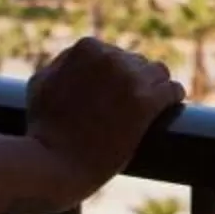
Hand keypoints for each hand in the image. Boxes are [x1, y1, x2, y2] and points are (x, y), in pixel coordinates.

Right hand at [20, 36, 183, 192]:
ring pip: (159, 74)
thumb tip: (81, 56)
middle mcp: (111, 58)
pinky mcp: (146, 104)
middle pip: (138, 62)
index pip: (115, 53)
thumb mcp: (41, 82)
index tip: (117, 91)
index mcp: (87, 48)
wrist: (52, 165)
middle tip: (131, 104)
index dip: (117, 74)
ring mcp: (130, 80)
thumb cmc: (42, 128)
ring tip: (156, 103)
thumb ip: (62, 63)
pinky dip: (174, 97)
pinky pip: (172, 91)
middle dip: (136, 81)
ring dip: (157, 87)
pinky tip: (173, 105)